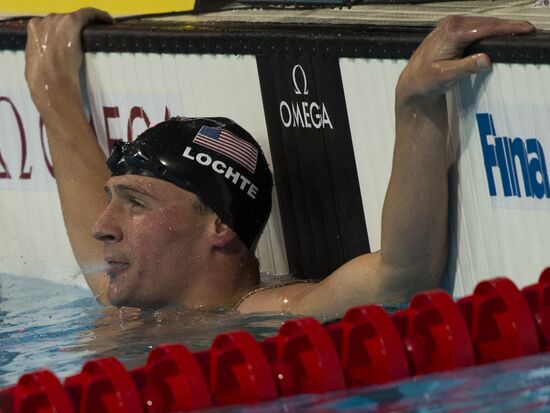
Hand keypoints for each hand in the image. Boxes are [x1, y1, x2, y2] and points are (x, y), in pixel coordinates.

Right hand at [25, 8, 111, 118]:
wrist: (50, 83)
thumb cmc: (43, 82)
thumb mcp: (37, 66)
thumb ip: (42, 58)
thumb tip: (48, 63)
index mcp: (33, 31)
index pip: (51, 27)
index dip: (64, 33)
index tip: (76, 40)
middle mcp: (44, 22)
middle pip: (63, 21)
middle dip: (76, 30)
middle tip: (90, 40)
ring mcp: (58, 21)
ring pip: (76, 18)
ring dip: (88, 23)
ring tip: (102, 32)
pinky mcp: (72, 21)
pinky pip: (88, 13)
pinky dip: (99, 15)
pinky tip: (109, 21)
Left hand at [396, 16, 534, 105]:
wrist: (412, 81)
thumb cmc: (426, 80)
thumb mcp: (446, 76)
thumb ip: (465, 67)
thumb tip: (486, 59)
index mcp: (452, 33)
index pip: (485, 28)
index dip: (507, 28)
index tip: (525, 29)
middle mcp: (452, 24)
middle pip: (486, 22)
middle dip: (507, 25)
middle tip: (527, 29)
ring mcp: (451, 24)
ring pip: (481, 22)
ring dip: (499, 26)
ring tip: (518, 29)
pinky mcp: (451, 28)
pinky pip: (474, 26)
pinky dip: (489, 28)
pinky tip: (499, 31)